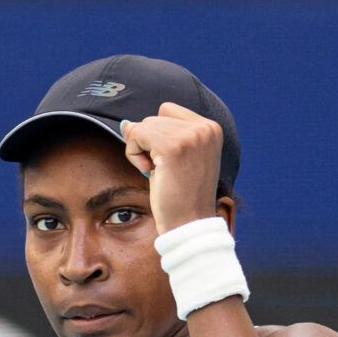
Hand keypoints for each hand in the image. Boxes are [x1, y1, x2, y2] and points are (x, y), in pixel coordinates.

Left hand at [120, 101, 223, 235]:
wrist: (189, 225)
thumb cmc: (182, 198)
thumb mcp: (173, 160)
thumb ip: (157, 136)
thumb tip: (126, 124)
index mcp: (211, 129)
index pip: (169, 111)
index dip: (161, 136)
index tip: (172, 163)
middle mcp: (205, 128)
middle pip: (156, 116)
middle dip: (151, 143)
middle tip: (166, 172)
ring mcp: (190, 135)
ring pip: (144, 124)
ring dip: (142, 150)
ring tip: (160, 174)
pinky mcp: (172, 146)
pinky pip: (136, 134)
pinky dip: (134, 155)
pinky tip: (151, 174)